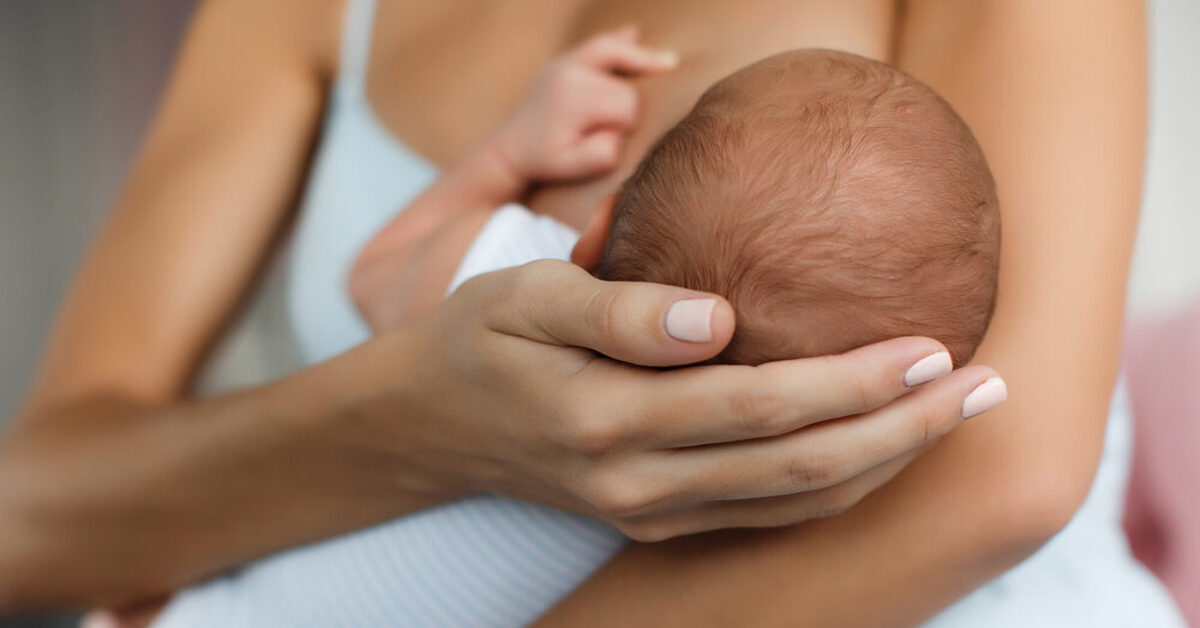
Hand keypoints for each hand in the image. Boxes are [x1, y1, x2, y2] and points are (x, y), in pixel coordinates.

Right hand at [371, 260, 1004, 541]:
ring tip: (956, 415)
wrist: (429, 426)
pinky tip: (880, 449)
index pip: (759, 407)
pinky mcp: (655, 521)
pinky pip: (765, 515)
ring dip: (885, 463)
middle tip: (986, 386)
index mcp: (609, 419)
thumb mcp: (525, 296)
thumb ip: (619, 310)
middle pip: (799, 469)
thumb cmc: (480, 340)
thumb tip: (718, 317)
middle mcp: (638, 482)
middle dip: (902, 431)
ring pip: (793, 506)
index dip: (852, 384)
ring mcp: (648, 512)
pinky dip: (835, 487)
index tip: (932, 347)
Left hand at [489, 26, 676, 183]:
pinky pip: (597, 43)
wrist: (511, 149)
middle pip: (626, 84)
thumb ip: (604, 153)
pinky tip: (634, 34)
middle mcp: (570, 72)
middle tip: (604, 128)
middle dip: (627, 105)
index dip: (627, 125)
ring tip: (669, 62)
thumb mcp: (575, 168)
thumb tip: (620, 129)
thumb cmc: (546, 161)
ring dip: (639, 61)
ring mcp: (565, 62)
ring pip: (617, 53)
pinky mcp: (564, 61)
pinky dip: (618, 41)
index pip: (628, 106)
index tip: (608, 140)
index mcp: (574, 99)